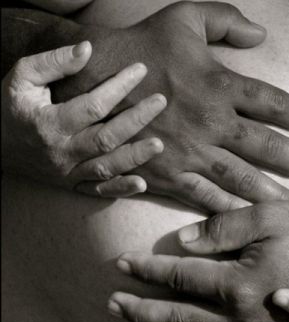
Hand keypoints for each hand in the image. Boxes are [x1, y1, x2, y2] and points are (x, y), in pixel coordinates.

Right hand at [1, 43, 165, 196]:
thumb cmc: (11, 107)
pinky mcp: (71, 185)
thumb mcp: (23, 78)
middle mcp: (61, 152)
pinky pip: (98, 192)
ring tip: (159, 144)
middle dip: (136, 119)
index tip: (141, 70)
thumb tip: (87, 50)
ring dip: (134, 157)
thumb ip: (53, 63)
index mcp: (49, 123)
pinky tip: (142, 184)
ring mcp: (68, 172)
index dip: (119, 87)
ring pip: (106, 167)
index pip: (92, 105)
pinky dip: (120, 189)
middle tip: (160, 102)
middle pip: (106, 138)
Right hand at [54, 1, 288, 211]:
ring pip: (240, 179)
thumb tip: (261, 35)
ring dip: (271, 194)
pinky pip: (203, 197)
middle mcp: (209, 123)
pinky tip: (246, 223)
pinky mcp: (168, 175)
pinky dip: (227, 212)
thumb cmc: (140, 47)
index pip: (271, 102)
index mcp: (217, 84)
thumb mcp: (184, 16)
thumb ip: (226, 19)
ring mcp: (189, 153)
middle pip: (264, 146)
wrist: (91, 83)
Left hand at [108, 201, 288, 321]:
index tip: (121, 264)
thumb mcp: (273, 216)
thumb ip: (224, 225)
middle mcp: (240, 321)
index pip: (178, 276)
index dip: (145, 269)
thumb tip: (183, 241)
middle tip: (112, 306)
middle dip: (140, 312)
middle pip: (177, 318)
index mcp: (238, 283)